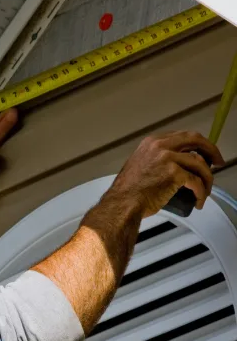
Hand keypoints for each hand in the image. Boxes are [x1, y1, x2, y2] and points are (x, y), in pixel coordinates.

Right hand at [107, 131, 224, 217]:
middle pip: (196, 140)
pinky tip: (200, 200)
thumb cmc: (128, 192)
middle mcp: (161, 146)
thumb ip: (153, 159)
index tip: (204, 153)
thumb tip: (171, 166)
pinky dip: (202, 192)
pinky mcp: (174, 173)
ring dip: (208, 178)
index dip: (197, 144)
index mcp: (152, 142)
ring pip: (200, 163)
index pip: (183, 136)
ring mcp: (168, 158)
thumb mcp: (138, 165)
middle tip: (218, 162)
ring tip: (206, 190)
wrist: (122, 204)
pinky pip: (196, 181)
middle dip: (211, 150)